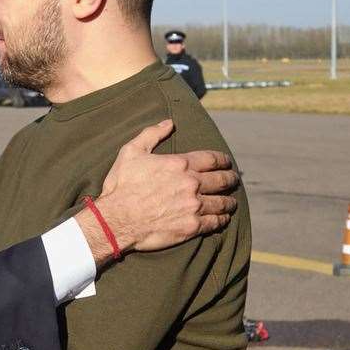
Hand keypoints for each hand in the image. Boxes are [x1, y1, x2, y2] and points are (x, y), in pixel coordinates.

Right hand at [82, 119, 238, 263]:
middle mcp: (191, 183)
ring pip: (222, 202)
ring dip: (230, 201)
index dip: (223, 160)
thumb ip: (151, 134)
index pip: (212, 159)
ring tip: (232, 202)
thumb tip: (169, 123)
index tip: (226, 162)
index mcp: (180, 164)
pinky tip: (223, 218)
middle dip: (230, 179)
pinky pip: (215, 221)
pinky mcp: (192, 226)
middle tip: (233, 180)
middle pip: (222, 180)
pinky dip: (222, 219)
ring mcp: (193, 206)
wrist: (116, 220)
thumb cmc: (121, 186)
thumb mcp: (131, 152)